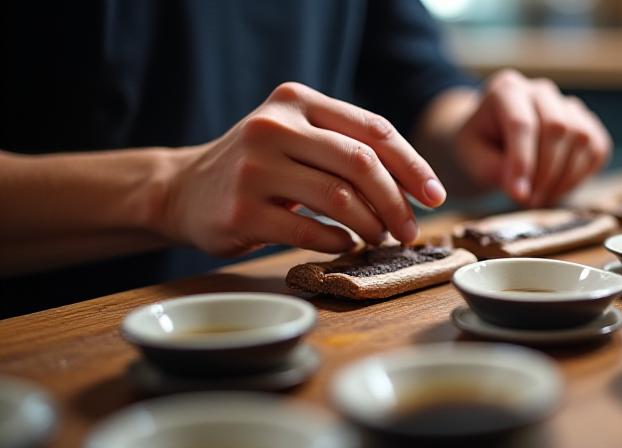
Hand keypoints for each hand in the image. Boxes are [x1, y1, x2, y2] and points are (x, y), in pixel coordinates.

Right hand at [160, 82, 446, 256]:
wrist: (181, 189)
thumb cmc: (259, 167)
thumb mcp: (297, 137)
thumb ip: (347, 147)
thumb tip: (417, 187)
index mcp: (296, 101)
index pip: (373, 130)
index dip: (412, 166)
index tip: (435, 196)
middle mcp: (273, 126)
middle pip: (361, 163)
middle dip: (396, 201)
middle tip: (410, 229)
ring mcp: (253, 168)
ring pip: (339, 198)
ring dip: (372, 225)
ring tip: (380, 238)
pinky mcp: (240, 210)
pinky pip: (308, 230)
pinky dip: (338, 241)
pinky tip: (346, 245)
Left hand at [454, 70, 611, 206]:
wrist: (491, 142)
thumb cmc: (479, 149)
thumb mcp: (473, 160)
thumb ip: (494, 171)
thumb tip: (523, 191)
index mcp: (506, 90)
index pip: (522, 123)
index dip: (523, 162)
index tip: (518, 194)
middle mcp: (540, 90)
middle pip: (557, 127)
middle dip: (545, 172)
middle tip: (528, 201)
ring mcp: (567, 104)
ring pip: (581, 137)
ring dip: (564, 178)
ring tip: (541, 198)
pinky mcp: (586, 123)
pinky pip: (598, 148)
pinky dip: (582, 175)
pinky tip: (559, 188)